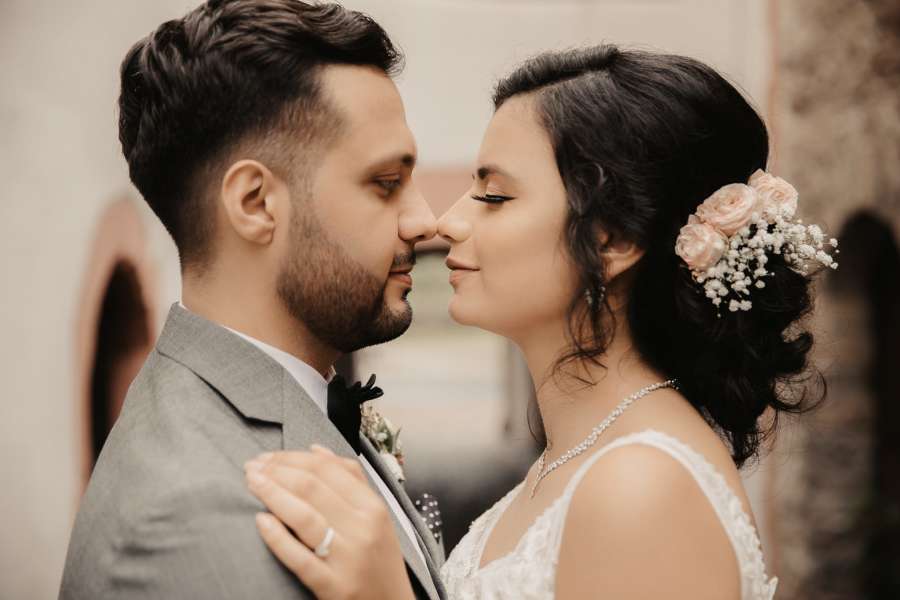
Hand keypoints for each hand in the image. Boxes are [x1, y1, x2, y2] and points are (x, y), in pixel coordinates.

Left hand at [244, 445, 415, 599]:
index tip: (269, 456)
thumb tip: (318, 449)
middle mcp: (363, 529)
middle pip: (312, 487)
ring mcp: (348, 558)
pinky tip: (260, 521)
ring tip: (252, 483)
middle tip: (252, 467)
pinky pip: (299, 557)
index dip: (293, 458)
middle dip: (276, 471)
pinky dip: (277, 537)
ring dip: (272, 494)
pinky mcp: (333, 585)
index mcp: (373, 507)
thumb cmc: (379, 560)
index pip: (328, 470)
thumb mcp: (378, 516)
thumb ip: (352, 480)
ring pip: (304, 516)